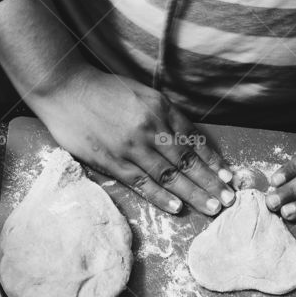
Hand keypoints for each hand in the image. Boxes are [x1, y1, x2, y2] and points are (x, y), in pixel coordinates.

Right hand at [32, 65, 234, 214]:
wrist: (65, 88)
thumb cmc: (103, 91)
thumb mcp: (141, 94)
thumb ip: (162, 116)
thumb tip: (185, 140)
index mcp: (160, 108)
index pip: (194, 138)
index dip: (213, 159)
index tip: (228, 175)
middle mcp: (150, 127)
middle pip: (187, 160)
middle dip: (211, 181)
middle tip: (230, 199)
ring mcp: (131, 146)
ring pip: (169, 175)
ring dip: (194, 193)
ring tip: (213, 208)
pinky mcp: (112, 161)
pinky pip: (142, 182)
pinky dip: (161, 197)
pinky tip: (178, 208)